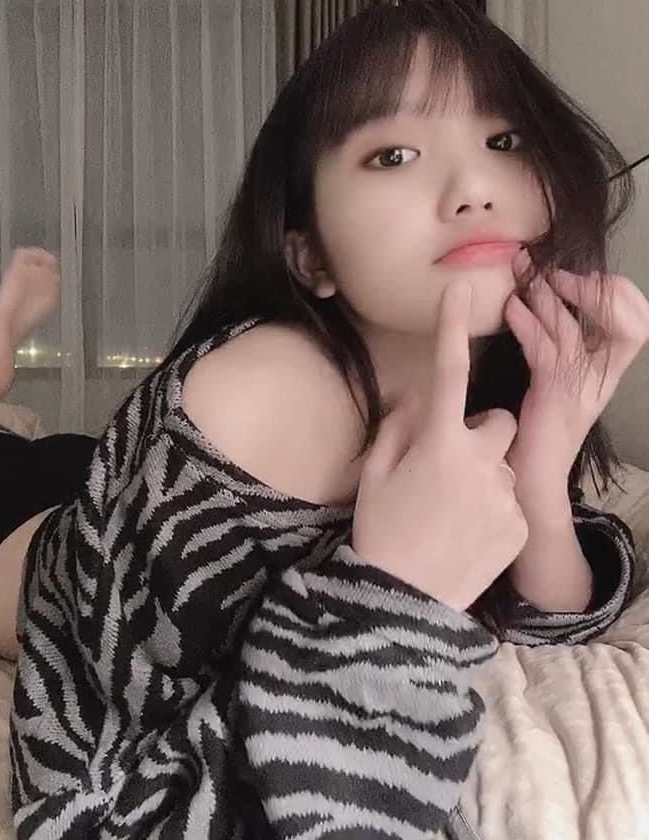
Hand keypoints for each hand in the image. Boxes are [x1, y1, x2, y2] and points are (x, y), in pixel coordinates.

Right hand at [352, 280, 527, 611]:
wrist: (404, 603)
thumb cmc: (380, 533)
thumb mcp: (374, 476)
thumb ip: (397, 429)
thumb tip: (417, 400)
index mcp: (437, 443)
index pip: (447, 373)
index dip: (451, 329)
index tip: (460, 291)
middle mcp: (479, 459)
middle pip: (497, 422)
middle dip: (479, 435)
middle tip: (450, 468)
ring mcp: (505, 491)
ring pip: (505, 462)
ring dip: (487, 473)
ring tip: (456, 511)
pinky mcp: (520, 520)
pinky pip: (513, 496)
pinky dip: (496, 506)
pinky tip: (470, 533)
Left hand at [504, 251, 648, 513]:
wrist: (530, 476)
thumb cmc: (540, 424)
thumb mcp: (560, 378)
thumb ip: (562, 342)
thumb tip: (547, 296)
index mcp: (608, 371)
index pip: (638, 325)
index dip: (620, 295)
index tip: (587, 277)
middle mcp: (601, 377)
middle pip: (625, 325)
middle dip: (589, 288)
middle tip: (551, 270)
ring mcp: (579, 386)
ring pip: (572, 330)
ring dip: (545, 295)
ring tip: (522, 273)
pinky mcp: (551, 394)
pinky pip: (544, 350)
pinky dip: (526, 325)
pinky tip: (510, 309)